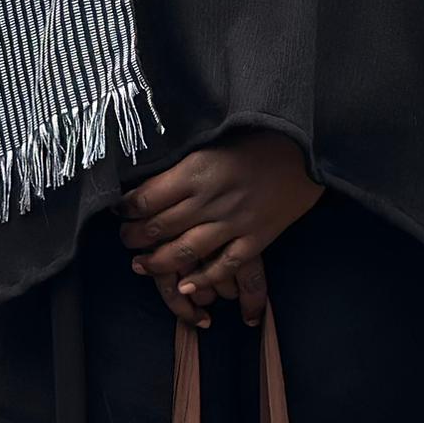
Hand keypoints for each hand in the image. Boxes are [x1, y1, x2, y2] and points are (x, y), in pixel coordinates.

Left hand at [117, 131, 324, 328]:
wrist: (305, 146)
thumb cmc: (256, 136)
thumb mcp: (211, 139)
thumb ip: (183, 162)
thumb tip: (147, 176)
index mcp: (195, 170)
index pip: (147, 197)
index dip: (127, 208)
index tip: (119, 211)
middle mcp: (210, 198)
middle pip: (160, 226)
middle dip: (135, 237)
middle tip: (125, 240)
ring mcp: (234, 221)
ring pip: (186, 250)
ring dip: (158, 262)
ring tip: (141, 265)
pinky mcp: (257, 237)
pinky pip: (225, 265)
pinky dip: (203, 279)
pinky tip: (184, 286)